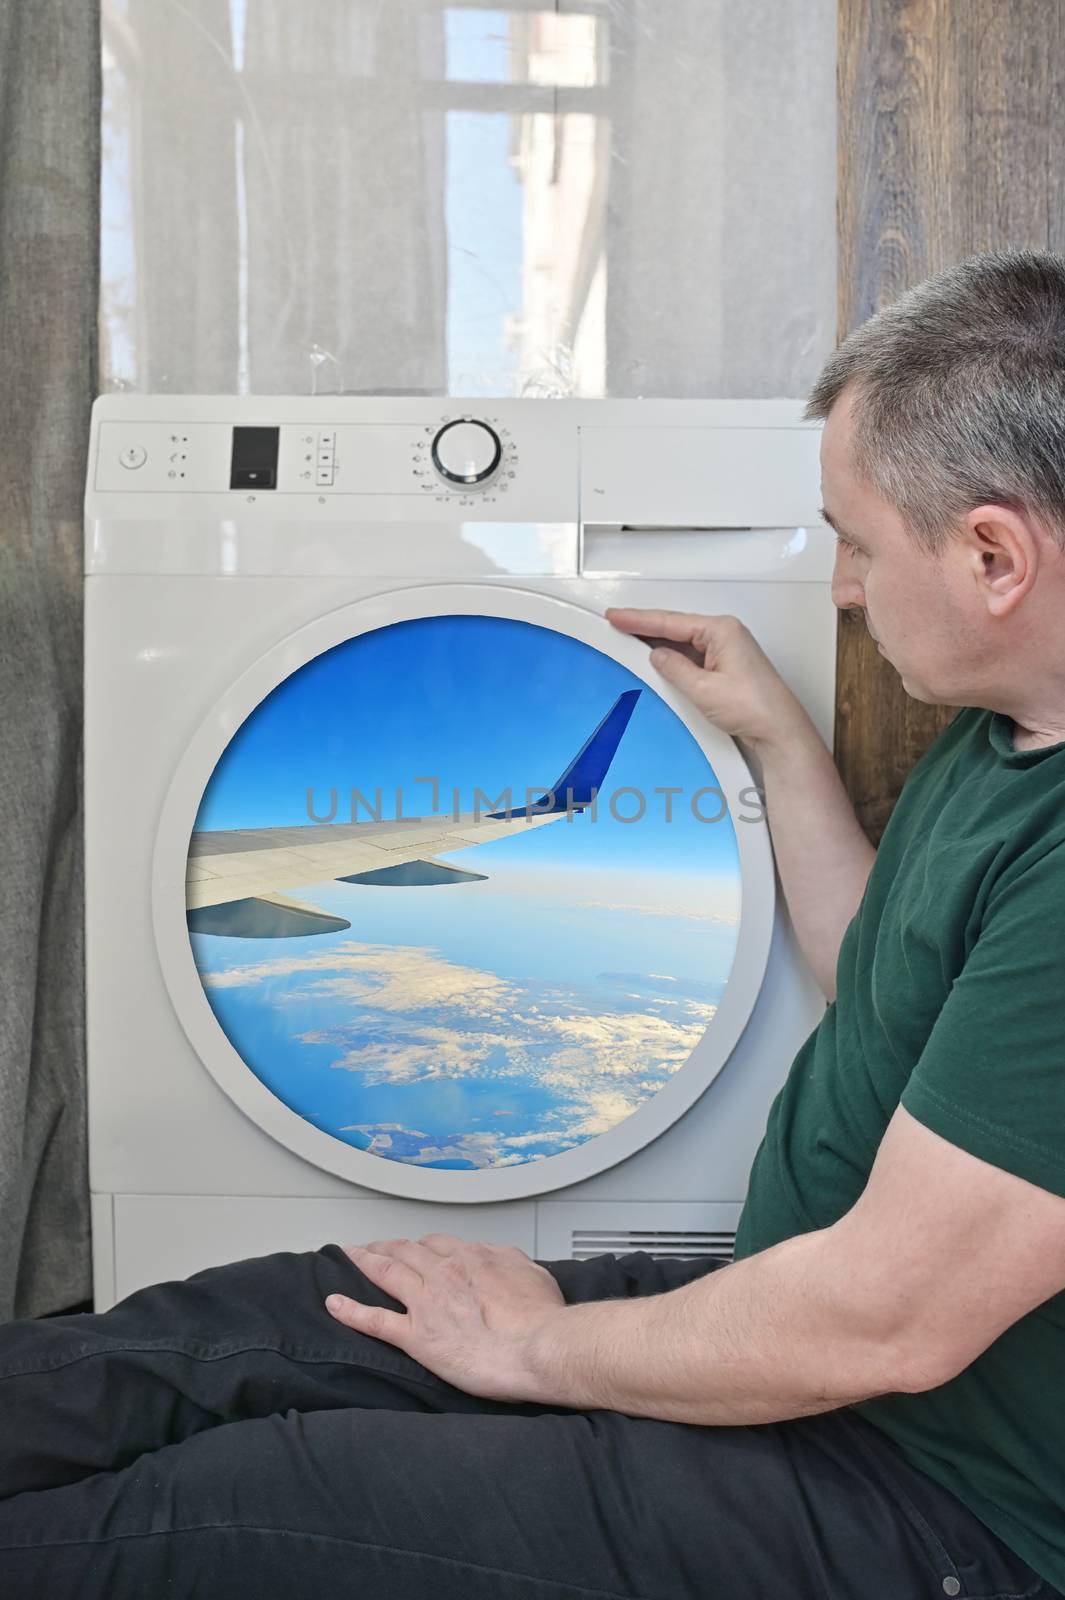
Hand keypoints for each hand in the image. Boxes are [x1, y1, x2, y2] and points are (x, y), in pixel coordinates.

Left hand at [325, 1234, 567, 1401]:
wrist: (540, 1345)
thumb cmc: (543, 1317)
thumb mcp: (534, 1274)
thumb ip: (512, 1261)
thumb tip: (502, 1259)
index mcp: (473, 1258)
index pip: (440, 1245)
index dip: (424, 1246)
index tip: (417, 1249)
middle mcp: (445, 1272)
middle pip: (408, 1251)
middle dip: (388, 1245)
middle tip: (374, 1245)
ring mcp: (427, 1302)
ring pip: (387, 1272)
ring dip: (365, 1261)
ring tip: (350, 1256)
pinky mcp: (417, 1336)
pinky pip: (375, 1320)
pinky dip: (350, 1311)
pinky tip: (334, 1304)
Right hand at [605, 606, 807, 750]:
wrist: (779, 730)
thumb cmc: (756, 707)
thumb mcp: (703, 689)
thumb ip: (674, 669)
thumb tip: (657, 657)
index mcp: (722, 630)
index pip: (670, 621)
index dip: (639, 619)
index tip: (617, 616)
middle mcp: (726, 635)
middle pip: (676, 628)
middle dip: (646, 628)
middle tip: (617, 624)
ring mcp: (727, 650)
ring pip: (683, 642)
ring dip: (658, 644)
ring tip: (630, 642)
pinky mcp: (727, 667)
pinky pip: (692, 656)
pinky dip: (673, 659)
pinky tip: (658, 663)